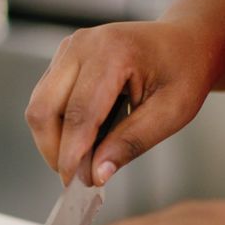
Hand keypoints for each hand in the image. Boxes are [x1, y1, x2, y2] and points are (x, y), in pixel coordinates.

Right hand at [25, 21, 216, 186]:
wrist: (185, 41)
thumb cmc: (184, 70)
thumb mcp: (171, 113)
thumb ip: (132, 143)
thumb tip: (96, 174)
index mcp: (113, 52)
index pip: (79, 114)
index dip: (72, 155)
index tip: (75, 183)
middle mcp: (83, 45)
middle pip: (43, 109)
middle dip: (54, 150)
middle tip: (77, 176)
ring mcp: (69, 49)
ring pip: (38, 106)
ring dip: (53, 140)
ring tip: (83, 159)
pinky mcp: (63, 59)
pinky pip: (45, 99)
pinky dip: (57, 126)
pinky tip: (82, 139)